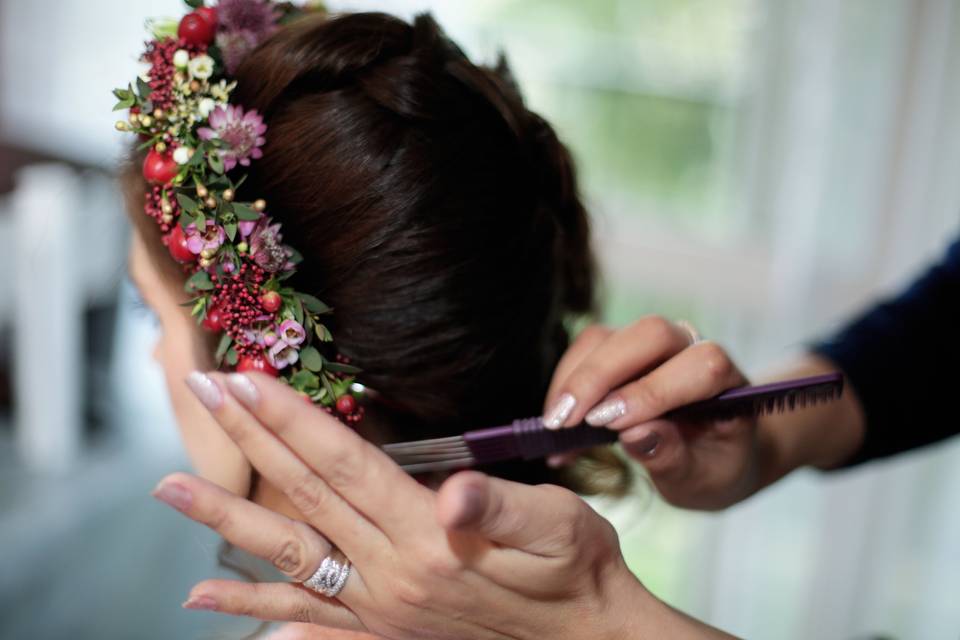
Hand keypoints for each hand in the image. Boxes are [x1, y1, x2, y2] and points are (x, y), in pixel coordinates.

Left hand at [155, 370, 709, 638]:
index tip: (247, 381)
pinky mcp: (382, 633)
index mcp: (429, 536)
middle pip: (305, 495)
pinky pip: (308, 622)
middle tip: (200, 391)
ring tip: (171, 488)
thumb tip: (457, 492)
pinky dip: (257, 612)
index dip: (294, 419)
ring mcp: (379, 608)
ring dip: (226, 520)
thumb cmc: (576, 570)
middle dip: (249, 439)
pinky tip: (211, 604)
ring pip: (288, 557)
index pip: (345, 463)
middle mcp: (390, 574)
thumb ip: (501, 507)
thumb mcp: (557, 525)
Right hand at [543, 317, 762, 509]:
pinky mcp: (620, 345)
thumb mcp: (700, 479)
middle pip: (649, 334)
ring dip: (575, 378)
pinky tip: (557, 421)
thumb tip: (635, 435)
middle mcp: (691, 348)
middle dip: (600, 375)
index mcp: (726, 381)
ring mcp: (653, 343)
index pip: (699, 367)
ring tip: (554, 425)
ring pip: (609, 337)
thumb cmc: (710, 464)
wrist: (709, 450)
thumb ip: (672, 457)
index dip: (654, 391)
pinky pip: (586, 348)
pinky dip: (565, 383)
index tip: (610, 424)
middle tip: (564, 420)